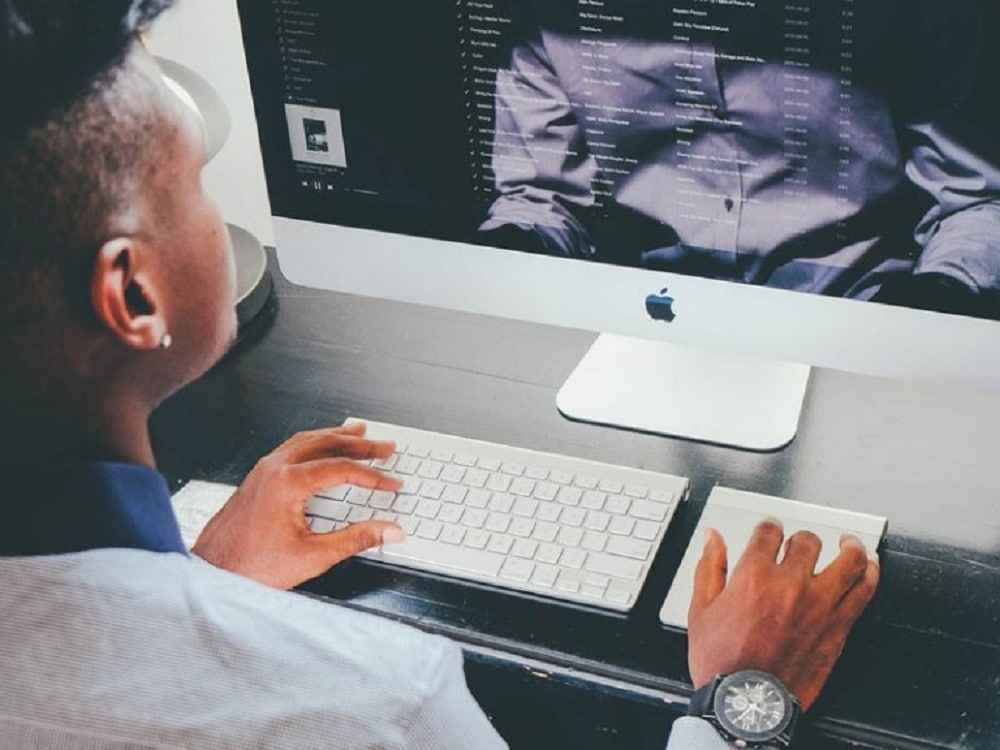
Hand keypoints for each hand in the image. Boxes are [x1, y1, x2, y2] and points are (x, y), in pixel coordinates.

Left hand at [192, 422, 404, 588]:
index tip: (392, 484)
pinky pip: (291, 447)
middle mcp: (274, 468)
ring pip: (307, 440)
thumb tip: (388, 531)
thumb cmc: (251, 566)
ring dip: (336, 437)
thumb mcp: (313, 556)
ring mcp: (263, 470)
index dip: (372, 476)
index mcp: (288, 483)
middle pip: (326, 444)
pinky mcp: (257, 477)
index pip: (341, 469)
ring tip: (358, 433)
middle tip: (385, 446)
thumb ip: (356, 539)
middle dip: (361, 444)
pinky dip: (314, 442)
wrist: (211, 573)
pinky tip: (320, 447)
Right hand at [687, 520, 879, 710]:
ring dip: (850, 547)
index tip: (771, 530)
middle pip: (808, 541)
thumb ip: (709, 568)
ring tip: (850, 543)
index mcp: (754, 576)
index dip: (770, 526)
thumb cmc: (723, 663)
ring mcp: (820, 605)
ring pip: (848, 560)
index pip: (769, 532)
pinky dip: (870, 574)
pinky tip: (868, 568)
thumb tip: (712, 539)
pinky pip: (864, 591)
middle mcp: (791, 585)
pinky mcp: (839, 627)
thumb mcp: (701, 611)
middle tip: (800, 545)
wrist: (750, 704)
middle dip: (802, 539)